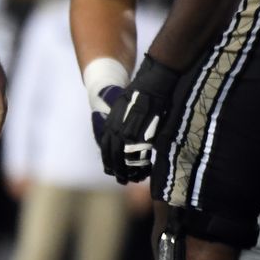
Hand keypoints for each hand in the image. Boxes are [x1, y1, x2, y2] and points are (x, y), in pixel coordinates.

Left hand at [97, 56, 179, 183]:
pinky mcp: (142, 131)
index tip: (110, 169)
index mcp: (112, 120)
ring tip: (132, 179)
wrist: (154, 80)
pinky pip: (138, 153)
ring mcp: (128, 130)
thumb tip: (124, 133)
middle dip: (115, 168)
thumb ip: (122, 119)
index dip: (107, 158)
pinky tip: (144, 170)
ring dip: (127, 170)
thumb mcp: (125, 104)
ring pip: (123, 156)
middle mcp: (116, 126)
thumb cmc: (144, 90)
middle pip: (112, 153)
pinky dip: (140, 164)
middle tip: (121, 179)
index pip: (105, 144)